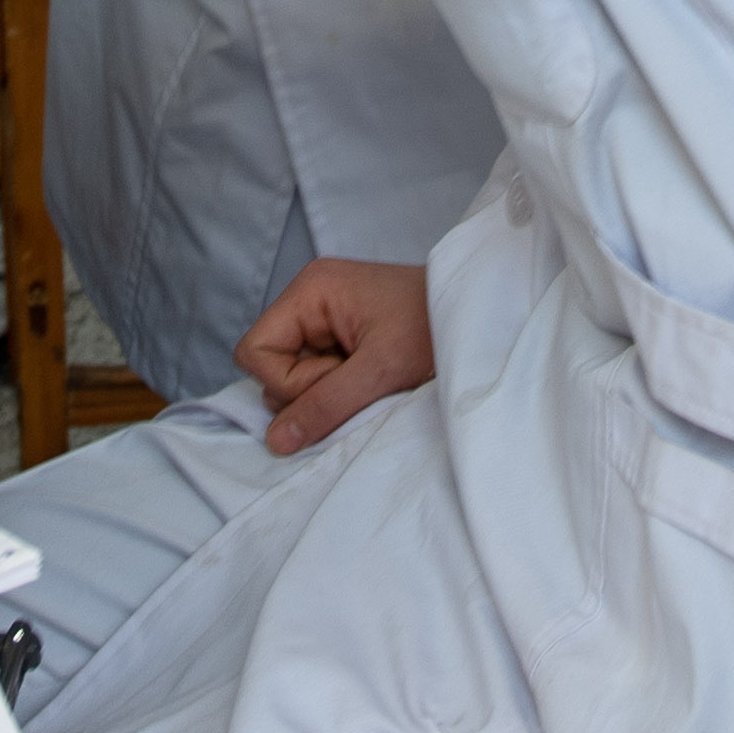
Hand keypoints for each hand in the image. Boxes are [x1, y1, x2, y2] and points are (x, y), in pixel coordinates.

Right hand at [237, 258, 434, 455]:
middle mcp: (310, 300)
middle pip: (271, 365)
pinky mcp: (341, 335)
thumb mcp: (380, 370)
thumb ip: (325, 404)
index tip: (335, 381)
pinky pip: (318, 373)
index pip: (255, 351)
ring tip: (369, 377)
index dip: (287, 383)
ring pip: (295, 374)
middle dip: (309, 387)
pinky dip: (340, 385)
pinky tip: (371, 377)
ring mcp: (325, 317)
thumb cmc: (433, 328)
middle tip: (358, 379)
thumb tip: (276, 441)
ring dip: (327, 389)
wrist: (478, 317)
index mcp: (310, 291)